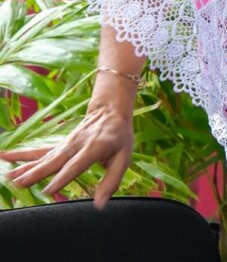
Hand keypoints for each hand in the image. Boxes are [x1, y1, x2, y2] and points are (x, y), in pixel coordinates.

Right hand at [1, 88, 135, 207]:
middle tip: (19, 184)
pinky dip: (20, 155)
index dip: (63, 177)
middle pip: (54, 161)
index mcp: (94, 148)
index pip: (76, 165)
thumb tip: (100, 205)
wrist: (110, 112)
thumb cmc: (119, 138)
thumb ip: (112, 181)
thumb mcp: (124, 158)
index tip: (48, 190)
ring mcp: (64, 144)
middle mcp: (75, 145)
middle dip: (36, 173)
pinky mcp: (58, 146)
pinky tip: (4, 156)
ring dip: (24, 166)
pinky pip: (37, 152)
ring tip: (8, 176)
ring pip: (42, 157)